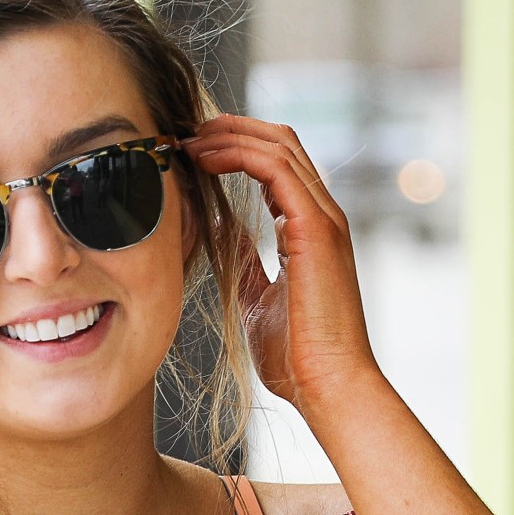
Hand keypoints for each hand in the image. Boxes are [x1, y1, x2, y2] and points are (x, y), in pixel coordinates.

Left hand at [181, 115, 382, 419]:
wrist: (327, 385)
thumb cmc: (298, 357)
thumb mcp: (260, 298)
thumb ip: (248, 261)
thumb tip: (224, 232)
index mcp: (310, 229)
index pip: (276, 164)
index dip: (235, 148)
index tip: (193, 153)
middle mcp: (321, 215)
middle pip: (280, 142)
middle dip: (231, 129)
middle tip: (186, 133)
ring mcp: (323, 218)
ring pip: (279, 145)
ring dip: (230, 134)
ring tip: (189, 140)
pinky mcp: (316, 228)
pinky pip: (276, 168)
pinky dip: (238, 154)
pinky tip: (205, 159)